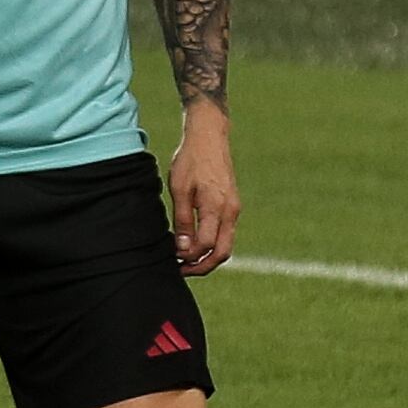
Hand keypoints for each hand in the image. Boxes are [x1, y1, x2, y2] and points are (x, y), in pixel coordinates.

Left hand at [167, 104, 238, 275]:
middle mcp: (230, 211)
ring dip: (207, 257)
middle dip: (203, 267)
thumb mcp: (179, 188)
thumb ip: (182, 220)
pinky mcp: (232, 206)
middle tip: (182, 270)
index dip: (189, 257)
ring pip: (226, 245)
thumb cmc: (190, 160)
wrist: (209, 137)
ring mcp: (234, 209)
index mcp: (216, 207)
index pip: (206, 245)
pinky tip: (194, 243)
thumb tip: (182, 249)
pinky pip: (226, 233)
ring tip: (186, 260)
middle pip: (222, 253)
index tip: (173, 259)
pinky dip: (212, 244)